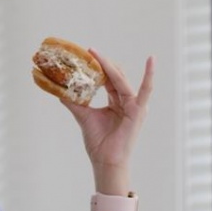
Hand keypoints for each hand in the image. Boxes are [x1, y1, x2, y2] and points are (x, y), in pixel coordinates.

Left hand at [62, 51, 153, 183]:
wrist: (105, 160)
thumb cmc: (99, 143)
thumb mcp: (84, 117)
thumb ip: (75, 103)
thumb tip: (60, 91)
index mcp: (116, 102)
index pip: (108, 79)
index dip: (98, 67)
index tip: (86, 55)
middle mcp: (127, 101)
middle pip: (115, 76)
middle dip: (101, 63)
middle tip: (89, 50)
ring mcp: (134, 104)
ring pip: (121, 79)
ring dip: (108, 66)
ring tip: (96, 54)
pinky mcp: (138, 110)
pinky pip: (146, 90)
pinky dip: (149, 75)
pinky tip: (151, 60)